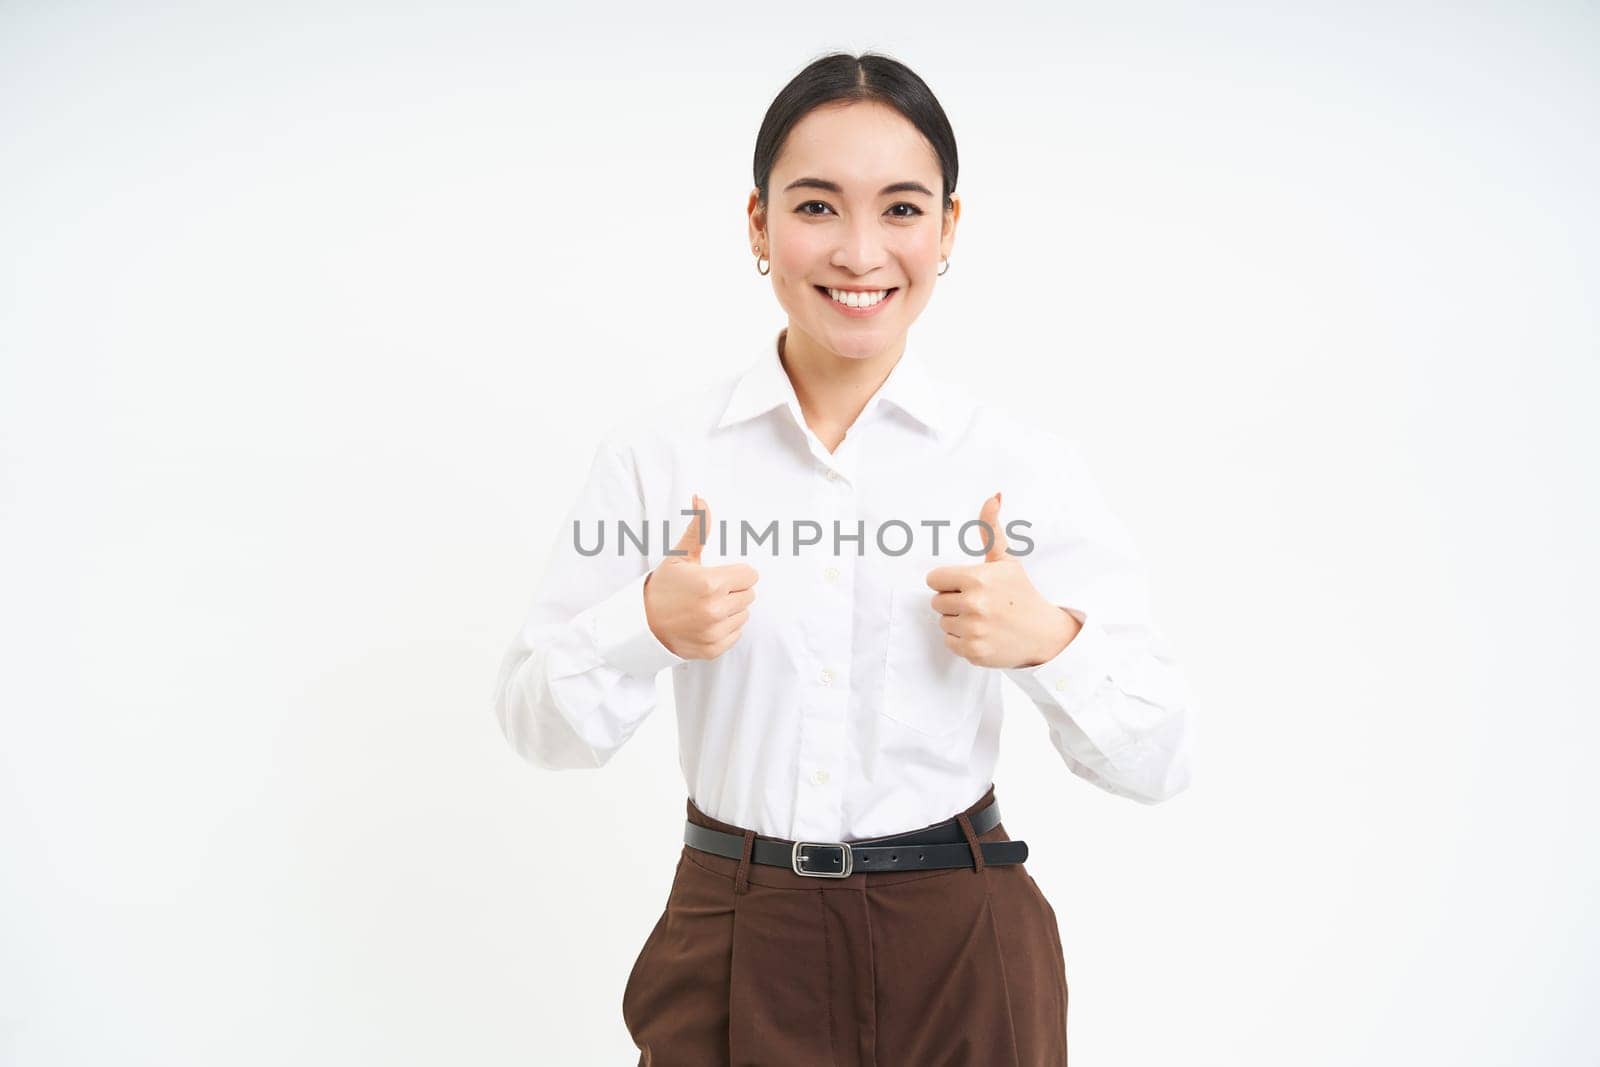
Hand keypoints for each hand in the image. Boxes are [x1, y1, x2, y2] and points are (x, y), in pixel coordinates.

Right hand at [644, 494, 759, 658]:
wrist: (641, 624)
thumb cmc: (662, 587)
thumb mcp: (679, 557)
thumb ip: (698, 529)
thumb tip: (701, 498)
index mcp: (711, 584)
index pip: (750, 575)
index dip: (736, 573)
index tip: (719, 575)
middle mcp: (715, 610)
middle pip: (749, 594)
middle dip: (734, 590)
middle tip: (711, 591)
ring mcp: (715, 632)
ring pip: (744, 614)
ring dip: (731, 610)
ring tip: (707, 606)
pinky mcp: (714, 649)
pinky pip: (736, 634)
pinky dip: (725, 629)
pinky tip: (706, 622)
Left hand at [923, 491, 1081, 668]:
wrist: (1044, 633)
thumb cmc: (1021, 593)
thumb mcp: (1006, 561)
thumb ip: (991, 529)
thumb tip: (993, 495)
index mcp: (976, 578)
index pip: (934, 579)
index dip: (949, 582)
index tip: (968, 585)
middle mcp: (973, 604)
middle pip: (937, 602)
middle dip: (954, 602)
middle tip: (981, 604)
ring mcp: (973, 630)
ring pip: (943, 622)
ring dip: (958, 622)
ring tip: (984, 619)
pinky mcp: (973, 651)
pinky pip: (950, 642)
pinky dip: (963, 641)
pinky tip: (984, 634)